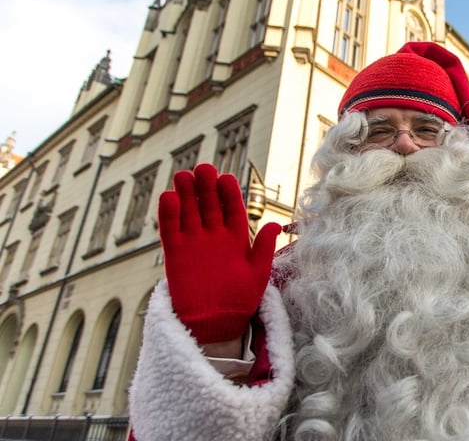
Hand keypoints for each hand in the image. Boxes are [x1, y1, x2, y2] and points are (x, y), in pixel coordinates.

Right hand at [158, 163, 280, 343]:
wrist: (217, 324)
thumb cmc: (241, 299)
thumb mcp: (258, 274)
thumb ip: (263, 248)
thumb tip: (276, 224)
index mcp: (236, 238)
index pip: (232, 209)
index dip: (229, 193)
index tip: (226, 178)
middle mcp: (214, 236)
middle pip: (209, 205)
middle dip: (206, 187)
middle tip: (203, 169)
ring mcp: (194, 242)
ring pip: (188, 212)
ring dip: (185, 194)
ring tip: (183, 176)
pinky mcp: (175, 253)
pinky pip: (170, 230)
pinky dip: (168, 214)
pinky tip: (168, 197)